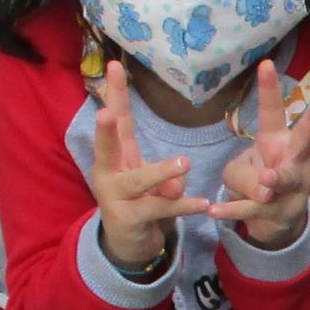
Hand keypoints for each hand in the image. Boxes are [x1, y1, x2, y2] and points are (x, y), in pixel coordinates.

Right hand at [89, 60, 195, 271]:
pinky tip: (203, 204)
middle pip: (107, 147)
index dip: (115, 94)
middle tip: (106, 113)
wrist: (129, 244)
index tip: (115, 66)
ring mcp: (116, 197)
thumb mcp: (154, 185)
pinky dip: (184, 206)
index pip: (117, 121)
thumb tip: (175, 186)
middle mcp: (109, 173)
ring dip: (161, 172)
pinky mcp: (128, 219)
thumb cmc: (142, 202)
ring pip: (139, 180)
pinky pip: (160, 208)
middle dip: (105, 131)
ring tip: (184, 164)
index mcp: (116, 157)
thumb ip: (165, 178)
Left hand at [207, 60, 309, 248]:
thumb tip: (263, 192)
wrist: (278, 220)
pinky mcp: (279, 211)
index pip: (273, 111)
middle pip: (303, 139)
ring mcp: (289, 186)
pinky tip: (214, 210)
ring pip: (282, 178)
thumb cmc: (258, 182)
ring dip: (275, 178)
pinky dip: (233, 210)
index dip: (269, 88)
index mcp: (277, 140)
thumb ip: (241, 175)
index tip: (266, 63)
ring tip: (266, 178)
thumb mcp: (239, 171)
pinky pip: (253, 208)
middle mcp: (290, 159)